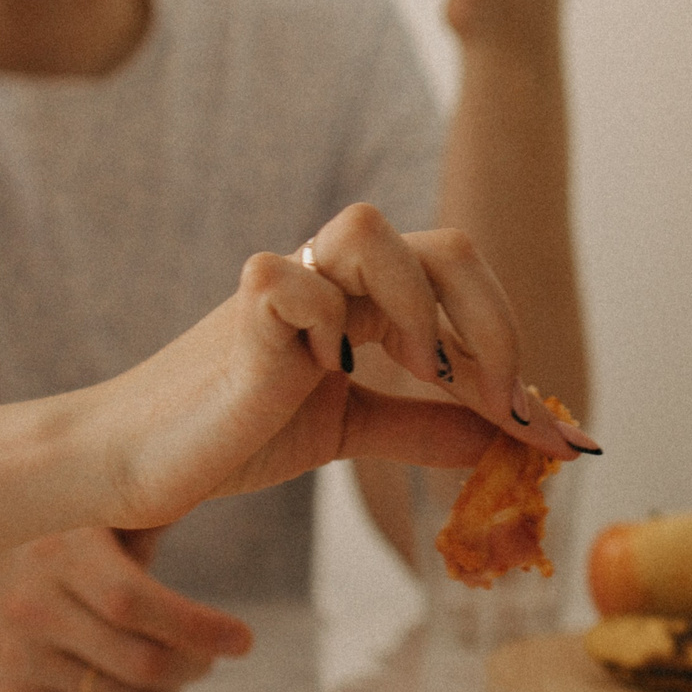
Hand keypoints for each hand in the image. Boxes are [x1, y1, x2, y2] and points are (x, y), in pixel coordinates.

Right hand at [0, 527, 254, 691]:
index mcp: (59, 549)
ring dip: (166, 690)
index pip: (132, 601)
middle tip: (211, 656)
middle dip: (193, 663)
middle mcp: (29, 604)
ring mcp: (15, 658)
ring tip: (172, 663)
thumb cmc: (65, 546)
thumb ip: (156, 506)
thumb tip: (229, 463)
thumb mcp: (102, 516)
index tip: (243, 640)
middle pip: (141, 661)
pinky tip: (124, 678)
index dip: (196, 627)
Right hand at [90, 203, 587, 531]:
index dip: (516, 355)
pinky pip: (289, 280)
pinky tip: (328, 371)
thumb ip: (422, 427)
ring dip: (418, 305)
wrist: (137, 464)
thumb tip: (505, 440)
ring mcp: (284, 288)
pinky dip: (325, 321)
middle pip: (446, 246)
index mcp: (365, 299)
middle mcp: (331, 278)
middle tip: (503, 404)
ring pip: (369, 227)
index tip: (554, 438)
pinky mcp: (237, 316)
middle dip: (494, 325)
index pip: (464, 289)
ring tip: (422, 375)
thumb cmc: (231, 434)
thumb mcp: (347, 428)